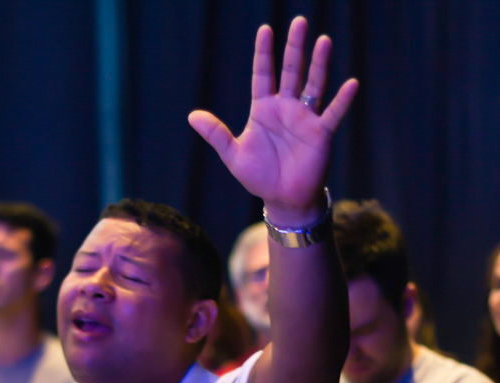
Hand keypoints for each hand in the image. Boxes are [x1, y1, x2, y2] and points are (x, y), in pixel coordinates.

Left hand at [188, 18, 357, 222]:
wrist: (283, 200)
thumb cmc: (260, 177)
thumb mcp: (234, 156)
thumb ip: (216, 135)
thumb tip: (192, 116)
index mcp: (264, 109)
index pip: (263, 74)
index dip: (264, 53)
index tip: (265, 30)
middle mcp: (286, 108)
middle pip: (291, 71)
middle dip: (294, 47)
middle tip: (299, 22)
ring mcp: (305, 119)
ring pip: (314, 85)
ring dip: (319, 64)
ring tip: (324, 41)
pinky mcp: (321, 134)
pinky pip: (334, 113)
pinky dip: (343, 100)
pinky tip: (351, 83)